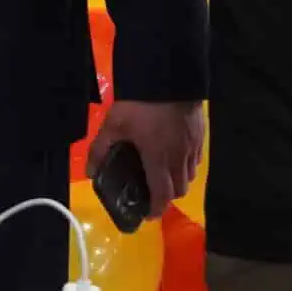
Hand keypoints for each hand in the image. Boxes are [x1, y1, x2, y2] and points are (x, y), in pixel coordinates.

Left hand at [90, 100, 203, 217]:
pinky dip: (187, 164)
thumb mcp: (114, 125)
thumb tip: (91, 171)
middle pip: (179, 189)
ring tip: (162, 173)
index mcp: (158, 160)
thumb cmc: (139, 103)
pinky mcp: (200, 134)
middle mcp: (180, 158)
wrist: (169, 75)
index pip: (162, 195)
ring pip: (190, 175)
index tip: (147, 214)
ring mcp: (193, 146)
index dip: (156, 209)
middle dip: (166, 196)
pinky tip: (175, 154)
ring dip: (178, 180)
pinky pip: (196, 159)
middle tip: (152, 192)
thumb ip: (101, 149)